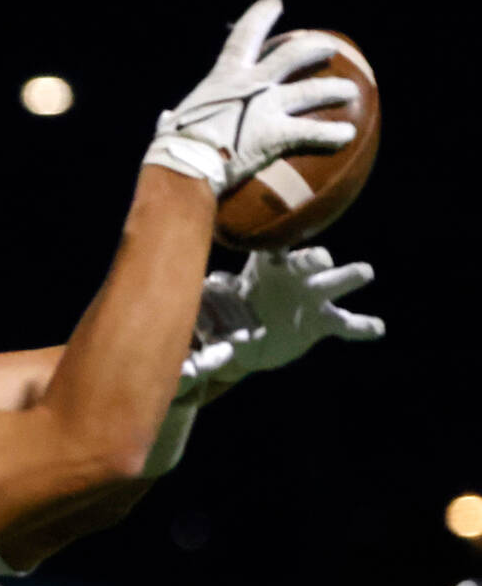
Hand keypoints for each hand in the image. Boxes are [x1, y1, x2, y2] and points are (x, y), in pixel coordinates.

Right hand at [143, 0, 357, 194]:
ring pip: (312, 90)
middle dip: (314, 47)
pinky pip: (314, 133)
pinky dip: (333, 135)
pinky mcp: (277, 134)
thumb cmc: (173, 148)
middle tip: (330, 46)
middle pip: (292, 55)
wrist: (184, 165)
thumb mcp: (172, 125)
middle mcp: (251, 84)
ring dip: (335, 89)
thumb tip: (166, 120)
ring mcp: (266, 107)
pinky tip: (346, 137)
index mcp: (224, 77)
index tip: (275, 2)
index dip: (262, 16)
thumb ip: (174, 119)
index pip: (245, 35)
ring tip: (350, 92)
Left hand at [207, 246, 383, 380]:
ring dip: (349, 275)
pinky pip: (347, 323)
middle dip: (314, 257)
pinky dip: (362, 325)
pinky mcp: (324, 323)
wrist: (246, 341)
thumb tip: (209, 285)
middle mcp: (295, 275)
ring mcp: (314, 297)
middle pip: (310, 259)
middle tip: (319, 259)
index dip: (276, 244)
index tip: (275, 247)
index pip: (273, 247)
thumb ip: (216, 296)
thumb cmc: (232, 310)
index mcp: (268, 265)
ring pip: (337, 281)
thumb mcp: (219, 304)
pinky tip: (377, 327)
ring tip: (364, 271)